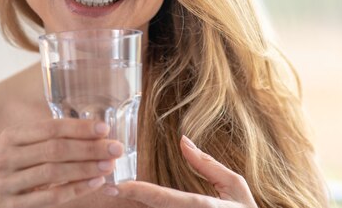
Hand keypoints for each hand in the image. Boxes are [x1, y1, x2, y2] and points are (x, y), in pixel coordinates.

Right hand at [0, 119, 123, 207]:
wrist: (2, 201)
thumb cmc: (26, 169)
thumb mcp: (33, 149)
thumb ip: (56, 139)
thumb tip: (99, 132)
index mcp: (11, 136)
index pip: (50, 127)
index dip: (79, 128)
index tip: (104, 129)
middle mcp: (4, 157)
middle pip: (54, 149)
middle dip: (89, 148)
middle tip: (115, 149)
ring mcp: (6, 183)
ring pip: (53, 173)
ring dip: (86, 168)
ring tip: (109, 165)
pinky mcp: (13, 205)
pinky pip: (51, 197)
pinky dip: (76, 189)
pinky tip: (96, 183)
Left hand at [110, 136, 257, 206]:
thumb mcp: (234, 186)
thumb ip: (208, 165)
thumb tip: (182, 140)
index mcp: (200, 207)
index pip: (163, 199)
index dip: (138, 192)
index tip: (117, 185)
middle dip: (131, 200)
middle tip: (106, 188)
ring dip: (138, 206)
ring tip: (114, 195)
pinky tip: (138, 201)